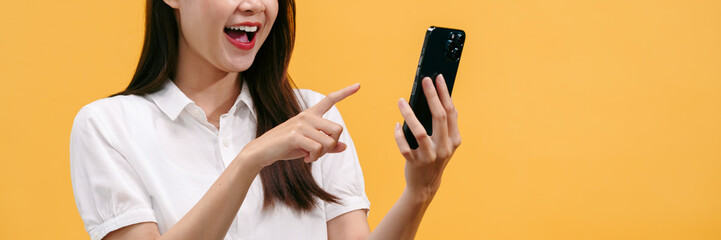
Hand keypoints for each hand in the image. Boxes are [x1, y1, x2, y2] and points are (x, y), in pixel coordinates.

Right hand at [239, 83, 360, 168]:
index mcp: (310, 115)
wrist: (262, 152)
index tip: (358, 85)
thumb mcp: (308, 146)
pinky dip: (314, 158)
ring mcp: (301, 124)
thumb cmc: (286, 147)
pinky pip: (318, 149)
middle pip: (338, 129)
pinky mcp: (296, 135)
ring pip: (329, 142)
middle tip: (319, 152)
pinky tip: (304, 158)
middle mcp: (307, 116)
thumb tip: (344, 146)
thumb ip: (326, 145)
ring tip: (309, 156)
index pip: (329, 99)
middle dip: (332, 144)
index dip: (345, 93)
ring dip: (322, 154)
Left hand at [394, 75, 460, 199]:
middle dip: (432, 96)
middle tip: (424, 81)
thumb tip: (444, 101)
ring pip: (419, 132)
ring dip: (409, 114)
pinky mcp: (415, 163)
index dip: (444, 93)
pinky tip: (396, 125)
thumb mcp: (446, 143)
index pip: (450, 112)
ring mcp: (430, 156)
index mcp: (454, 140)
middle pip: (439, 117)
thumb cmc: (434, 157)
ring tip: (401, 101)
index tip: (438, 78)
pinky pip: (404, 147)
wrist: (425, 185)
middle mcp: (444, 148)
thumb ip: (447, 125)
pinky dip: (399, 135)